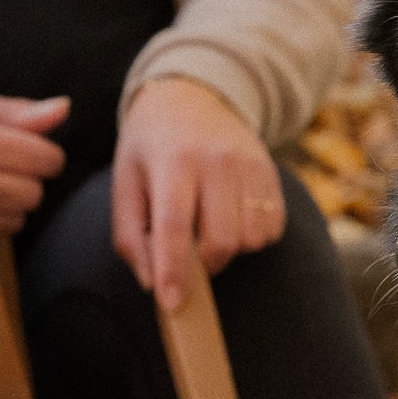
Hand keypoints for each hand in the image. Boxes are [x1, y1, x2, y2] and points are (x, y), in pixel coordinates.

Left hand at [113, 75, 284, 309]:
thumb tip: (152, 284)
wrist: (194, 95)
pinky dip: (253, 237)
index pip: (175, 224)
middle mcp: (216, 160)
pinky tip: (234, 218)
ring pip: (252, 239)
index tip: (171, 303)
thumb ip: (130, 236)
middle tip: (192, 253)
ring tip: (212, 228)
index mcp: (173, 161)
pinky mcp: (272, 173)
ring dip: (231, 249)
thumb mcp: (126, 181)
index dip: (174, 269)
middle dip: (206, 263)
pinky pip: (272, 229)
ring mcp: (250, 165)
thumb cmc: (152, 147)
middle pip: (222, 240)